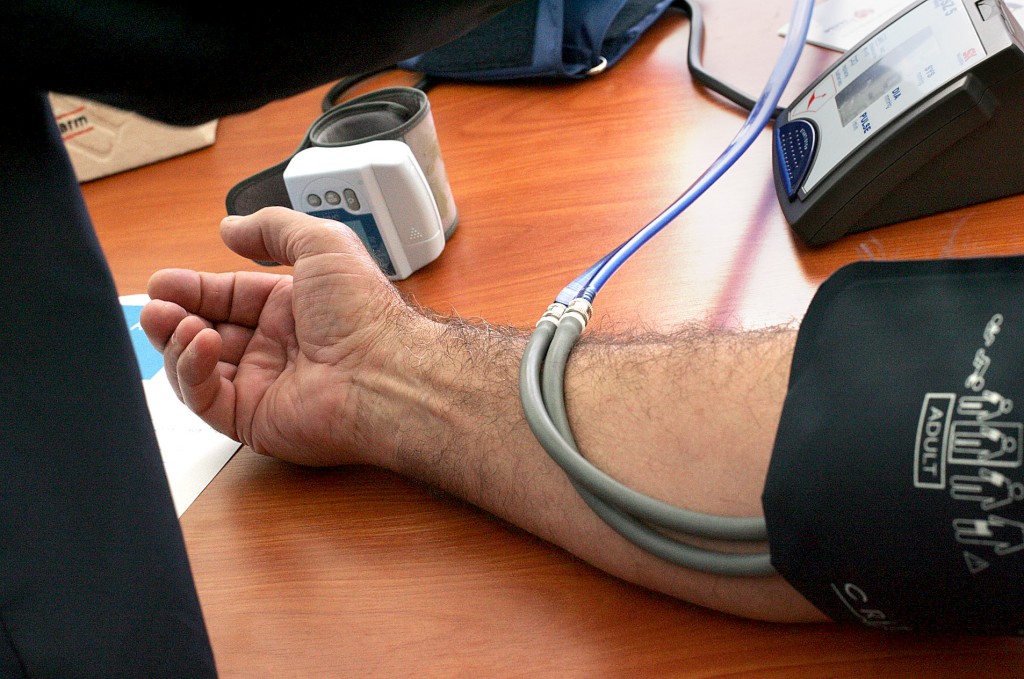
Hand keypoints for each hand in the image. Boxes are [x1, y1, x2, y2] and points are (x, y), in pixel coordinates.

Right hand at [141, 207, 423, 465]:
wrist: (384, 372)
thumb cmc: (364, 312)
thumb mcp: (322, 243)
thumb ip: (273, 229)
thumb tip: (229, 227)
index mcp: (292, 309)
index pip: (229, 297)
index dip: (194, 289)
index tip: (164, 282)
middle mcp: (276, 348)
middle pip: (205, 331)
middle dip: (174, 317)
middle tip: (155, 305)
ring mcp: (263, 385)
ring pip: (196, 366)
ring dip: (175, 341)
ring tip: (174, 322)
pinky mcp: (253, 420)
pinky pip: (205, 397)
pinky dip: (190, 370)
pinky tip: (196, 343)